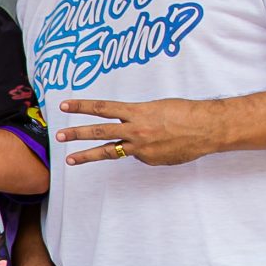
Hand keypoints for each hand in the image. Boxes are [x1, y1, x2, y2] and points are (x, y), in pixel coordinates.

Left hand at [55, 96, 222, 165]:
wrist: (207, 129)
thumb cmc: (186, 112)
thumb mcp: (157, 107)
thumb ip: (139, 116)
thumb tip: (131, 129)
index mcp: (137, 111)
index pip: (103, 107)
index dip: (82, 106)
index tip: (64, 105)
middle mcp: (135, 129)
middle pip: (99, 131)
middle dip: (76, 133)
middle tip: (58, 136)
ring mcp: (140, 147)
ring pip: (108, 151)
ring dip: (87, 155)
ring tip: (70, 159)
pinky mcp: (148, 160)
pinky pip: (138, 156)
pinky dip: (142, 152)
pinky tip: (157, 147)